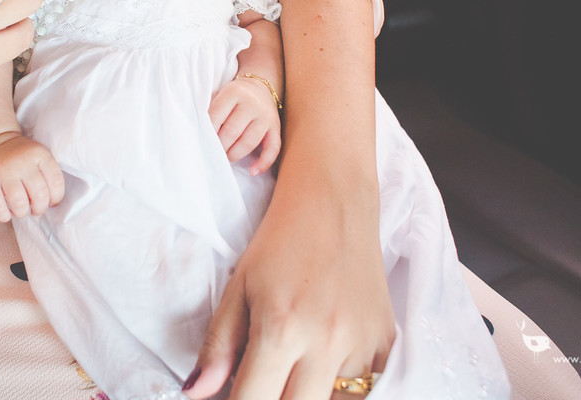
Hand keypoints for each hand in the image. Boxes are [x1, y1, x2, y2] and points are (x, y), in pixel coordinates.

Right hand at [0, 131, 64, 222]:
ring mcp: (4, 172)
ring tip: (21, 210)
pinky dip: (4, 215)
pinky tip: (6, 213)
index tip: (52, 201)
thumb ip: (48, 174)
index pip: (56, 181)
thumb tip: (51, 203)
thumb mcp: (39, 155)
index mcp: (39, 155)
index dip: (56, 197)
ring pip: (19, 203)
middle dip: (40, 208)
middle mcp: (23, 163)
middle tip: (36, 209)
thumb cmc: (21, 155)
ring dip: (22, 212)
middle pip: (39, 195)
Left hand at [183, 168, 394, 398]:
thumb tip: (195, 393)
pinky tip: (323, 364)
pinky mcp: (385, 340)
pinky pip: (366, 387)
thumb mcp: (238, 287)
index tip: (231, 398)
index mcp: (282, 328)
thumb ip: (218, 346)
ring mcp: (361, 344)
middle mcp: (326, 341)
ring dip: (310, 394)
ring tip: (293, 368)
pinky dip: (343, 387)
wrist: (333, 200)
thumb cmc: (280, 240)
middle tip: (262, 383)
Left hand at [208, 76, 281, 174]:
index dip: (208, 131)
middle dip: (220, 146)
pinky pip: (273, 148)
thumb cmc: (233, 96)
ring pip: (249, 142)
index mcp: (234, 92)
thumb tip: (200, 133)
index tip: (202, 141)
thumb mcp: (219, 94)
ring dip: (234, 155)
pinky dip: (263, 163)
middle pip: (232, 131)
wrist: (260, 87)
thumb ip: (210, 109)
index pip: (216, 115)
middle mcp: (252, 103)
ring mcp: (266, 116)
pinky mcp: (276, 127)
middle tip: (213, 151)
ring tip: (226, 157)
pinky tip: (253, 171)